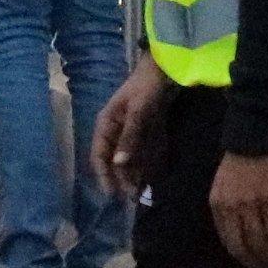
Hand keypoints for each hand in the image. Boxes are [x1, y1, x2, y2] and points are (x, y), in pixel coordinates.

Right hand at [89, 54, 171, 199]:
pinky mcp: (148, 131)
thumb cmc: (147, 87)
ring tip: (142, 192)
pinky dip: (148, 164)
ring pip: (130, 158)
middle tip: (132, 197)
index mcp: (107, 123)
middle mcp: (118, 130)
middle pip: (116, 159)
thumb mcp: (138, 112)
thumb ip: (130, 138)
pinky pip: (145, 152)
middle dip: (122, 178)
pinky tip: (154, 178)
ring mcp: (133, 131)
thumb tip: (119, 164)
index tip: (111, 193)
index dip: (103, 174)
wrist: (167, 70)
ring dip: (135, 175)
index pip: (99, 154)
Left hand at [208, 148, 267, 267]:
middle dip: (256, 262)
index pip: (228, 240)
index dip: (241, 256)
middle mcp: (231, 209)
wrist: (255, 133)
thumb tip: (240, 229)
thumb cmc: (241, 157)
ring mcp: (251, 206)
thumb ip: (228, 206)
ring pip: (261, 242)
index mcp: (217, 204)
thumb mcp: (224, 184)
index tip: (251, 265)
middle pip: (244, 245)